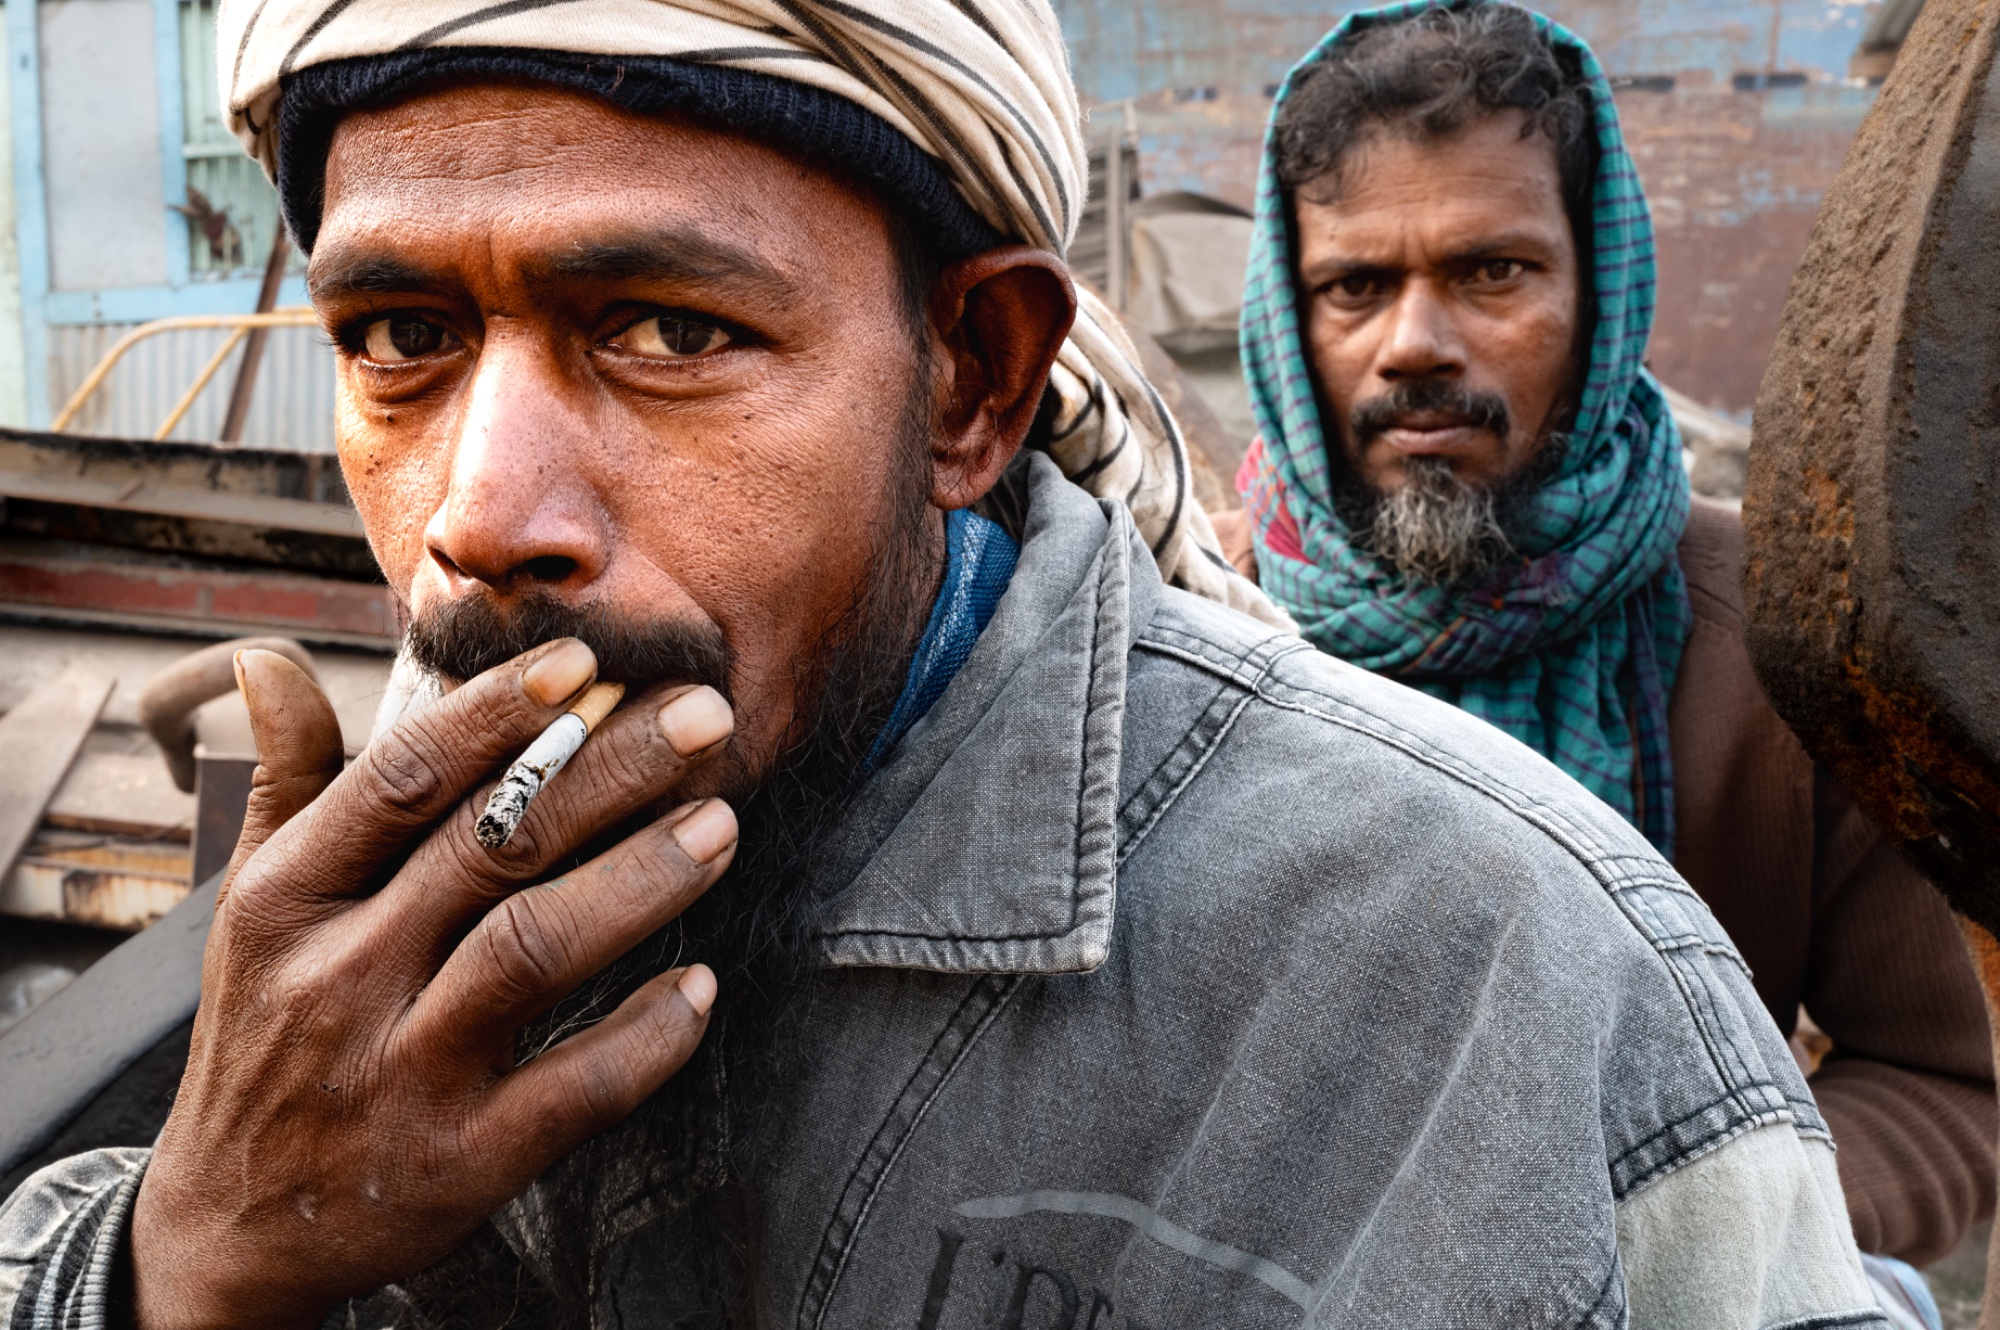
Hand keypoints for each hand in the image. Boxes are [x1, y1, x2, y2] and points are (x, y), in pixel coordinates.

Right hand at [129, 640, 737, 1328]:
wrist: (233, 1228)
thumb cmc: (268, 1032)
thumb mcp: (255, 907)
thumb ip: (289, 782)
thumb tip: (272, 657)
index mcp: (286, 902)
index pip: (402, 782)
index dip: (497, 714)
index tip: (586, 661)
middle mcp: (338, 981)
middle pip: (493, 848)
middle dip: (612, 770)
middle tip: (706, 716)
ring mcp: (402, 1076)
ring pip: (537, 952)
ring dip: (642, 880)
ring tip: (722, 825)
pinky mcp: (464, 1164)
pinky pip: (578, 1088)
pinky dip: (648, 1033)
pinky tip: (702, 984)